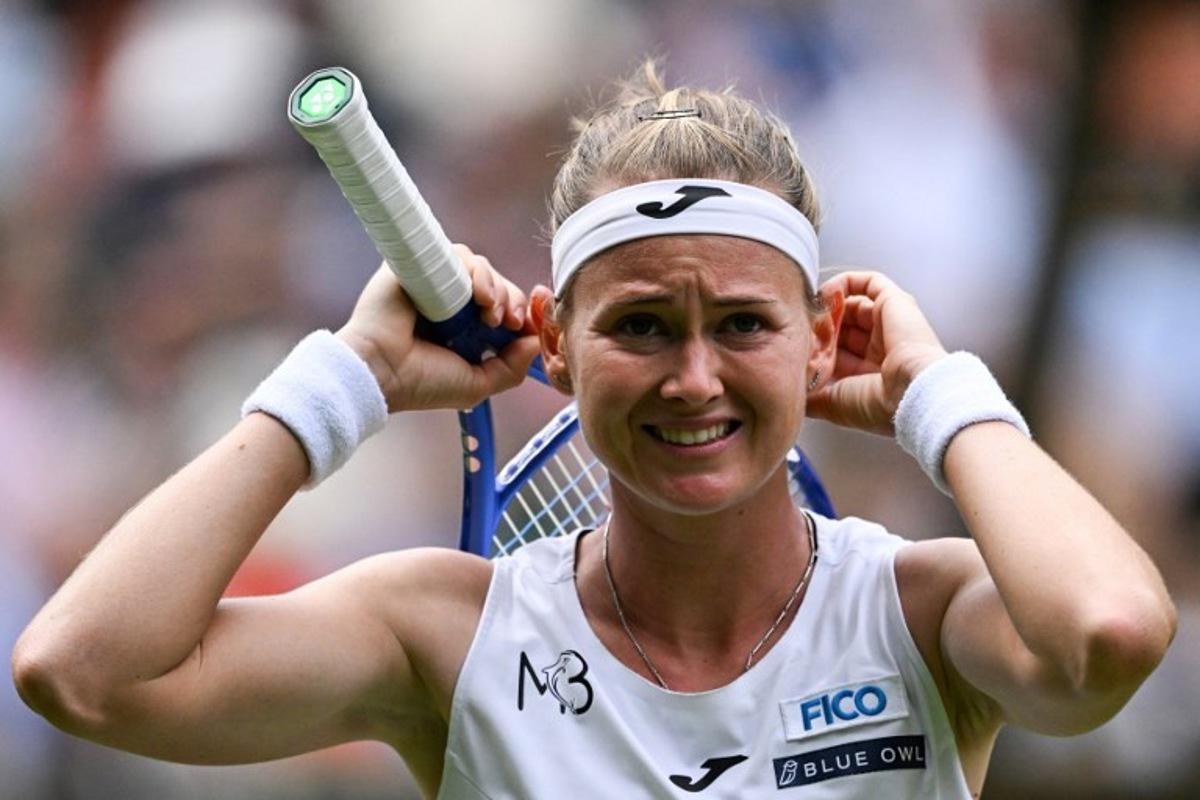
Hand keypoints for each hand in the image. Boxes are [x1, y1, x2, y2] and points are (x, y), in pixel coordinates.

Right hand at [335, 245, 539, 411]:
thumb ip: (511, 368)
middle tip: (506, 322)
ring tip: (489, 312)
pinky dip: (476, 272)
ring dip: (497, 288)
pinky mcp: (421, 264)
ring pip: (482, 268)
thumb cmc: (420, 382)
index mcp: (464, 329)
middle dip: (513, 302)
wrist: (380, 371)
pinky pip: (459, 254)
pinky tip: (477, 296)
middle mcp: (451, 303)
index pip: (504, 308)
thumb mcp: (476, 384)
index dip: (520, 313)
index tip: (524, 326)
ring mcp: (436, 282)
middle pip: (498, 285)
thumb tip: (534, 342)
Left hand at [806, 270, 947, 435]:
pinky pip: (868, 282)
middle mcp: (881, 348)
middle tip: (801, 330)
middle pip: (840, 326)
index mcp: (870, 373)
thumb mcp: (834, 405)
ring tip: (811, 314)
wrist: (911, 393)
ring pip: (850, 304)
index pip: (835, 351)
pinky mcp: (896, 301)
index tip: (796, 348)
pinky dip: (844, 283)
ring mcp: (889, 324)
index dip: (815, 348)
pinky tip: (826, 294)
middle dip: (818, 327)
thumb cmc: (879, 404)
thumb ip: (812, 398)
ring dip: (827, 306)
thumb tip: (794, 397)